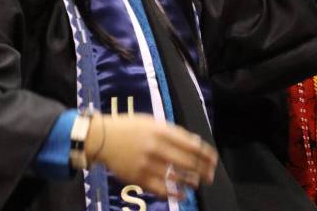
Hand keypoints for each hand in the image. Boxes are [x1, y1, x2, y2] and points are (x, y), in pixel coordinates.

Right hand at [88, 114, 217, 200]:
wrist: (103, 138)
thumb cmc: (130, 128)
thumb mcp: (152, 122)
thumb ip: (173, 132)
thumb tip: (195, 142)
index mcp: (161, 131)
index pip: (191, 145)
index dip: (206, 154)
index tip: (213, 160)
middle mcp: (156, 147)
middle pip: (188, 162)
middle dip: (203, 171)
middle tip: (209, 176)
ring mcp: (147, 164)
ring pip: (177, 178)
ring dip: (191, 182)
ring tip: (197, 183)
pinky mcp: (138, 178)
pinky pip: (161, 190)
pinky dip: (175, 194)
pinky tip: (182, 194)